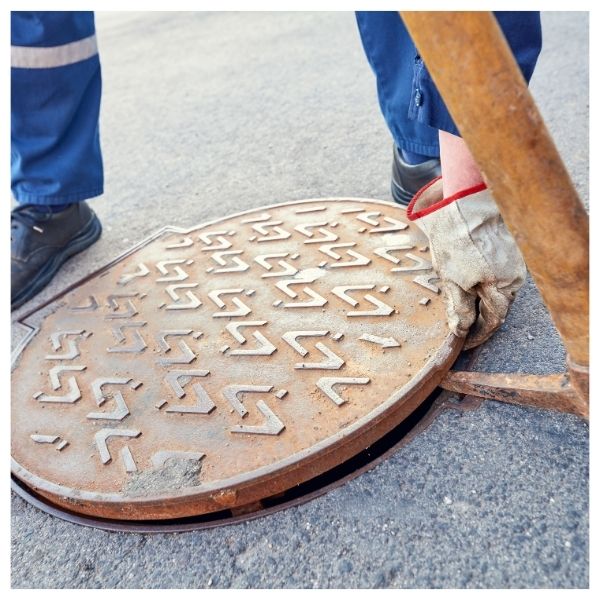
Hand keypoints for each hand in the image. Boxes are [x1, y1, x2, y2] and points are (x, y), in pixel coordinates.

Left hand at [407, 177, 525, 348]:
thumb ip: (458, 305)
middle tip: (463, 325)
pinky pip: (502, 275)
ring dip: (483, 300)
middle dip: (480, 318)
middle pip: (498, 307)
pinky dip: (488, 283)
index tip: (465, 340)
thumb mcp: (448, 275)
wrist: (465, 197)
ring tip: (463, 301)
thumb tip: (461, 328)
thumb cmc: (454, 234)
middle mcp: (513, 277)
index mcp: (498, 286)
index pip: (492, 321)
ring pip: (500, 291)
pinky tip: (472, 280)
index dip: (478, 334)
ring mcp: (515, 263)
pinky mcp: (513, 251)